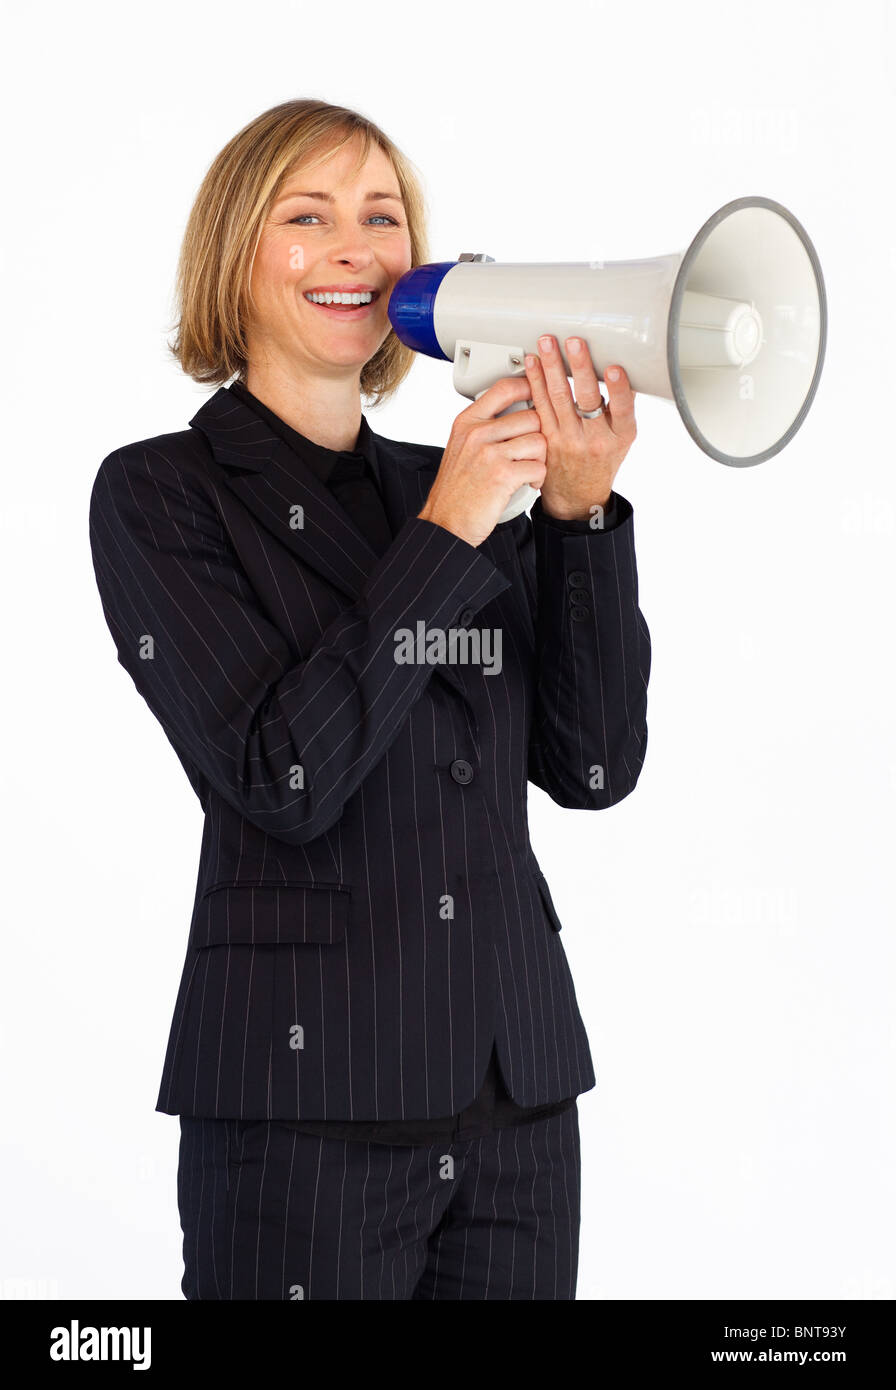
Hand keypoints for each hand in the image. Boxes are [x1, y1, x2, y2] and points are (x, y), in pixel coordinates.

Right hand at [418, 376, 546, 547]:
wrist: (446, 522)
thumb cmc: (457, 490)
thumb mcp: (462, 448)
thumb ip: (484, 428)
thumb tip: (519, 411)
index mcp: (467, 422)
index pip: (504, 389)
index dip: (528, 387)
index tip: (537, 393)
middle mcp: (477, 433)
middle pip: (531, 417)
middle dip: (538, 436)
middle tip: (531, 453)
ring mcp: (489, 453)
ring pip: (539, 441)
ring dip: (540, 459)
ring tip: (528, 471)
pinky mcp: (502, 475)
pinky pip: (539, 467)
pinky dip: (538, 479)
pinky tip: (527, 484)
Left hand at [524, 335, 636, 522]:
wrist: (577, 494)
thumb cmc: (602, 461)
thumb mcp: (622, 438)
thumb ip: (622, 407)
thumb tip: (623, 368)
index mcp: (620, 436)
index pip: (622, 410)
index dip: (618, 389)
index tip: (613, 369)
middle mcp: (594, 439)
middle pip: (587, 400)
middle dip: (580, 368)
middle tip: (574, 343)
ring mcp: (568, 440)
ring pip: (559, 399)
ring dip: (552, 367)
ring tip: (548, 345)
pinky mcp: (547, 439)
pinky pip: (540, 407)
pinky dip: (535, 383)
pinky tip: (533, 365)